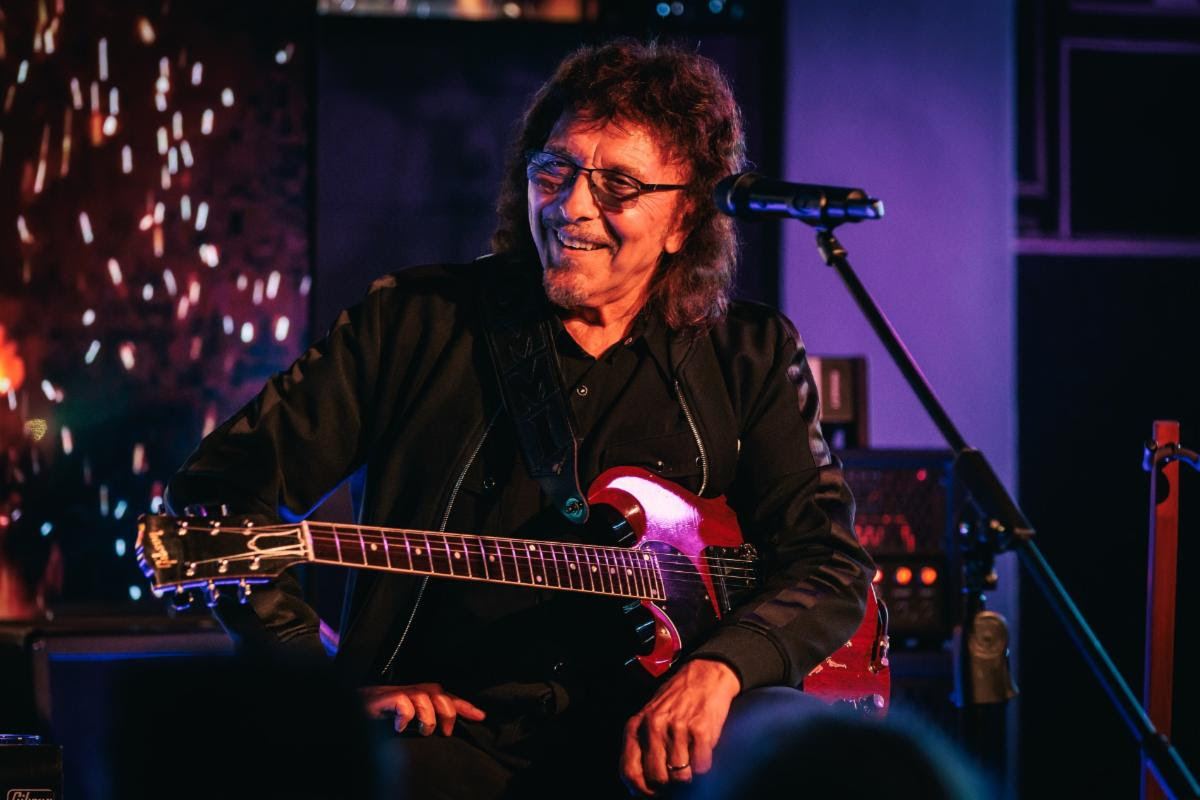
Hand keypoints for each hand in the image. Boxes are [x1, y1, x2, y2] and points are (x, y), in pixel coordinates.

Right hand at [359, 682, 485, 735]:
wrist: (350, 708)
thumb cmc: (379, 716)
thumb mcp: (408, 720)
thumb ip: (425, 720)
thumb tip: (447, 730)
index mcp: (419, 695)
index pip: (446, 697)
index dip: (464, 706)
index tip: (481, 716)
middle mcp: (411, 691)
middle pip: (440, 694)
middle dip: (448, 713)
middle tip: (444, 732)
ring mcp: (398, 693)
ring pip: (425, 698)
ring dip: (428, 718)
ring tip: (422, 731)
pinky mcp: (383, 699)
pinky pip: (403, 703)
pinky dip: (405, 717)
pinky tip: (399, 728)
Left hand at [620, 659, 740, 795]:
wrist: (704, 675)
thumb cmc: (676, 700)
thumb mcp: (649, 718)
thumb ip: (642, 747)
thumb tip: (639, 787)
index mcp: (636, 726)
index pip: (629, 772)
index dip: (641, 791)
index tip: (652, 794)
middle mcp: (653, 727)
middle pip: (657, 779)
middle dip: (668, 786)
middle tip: (675, 779)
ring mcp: (677, 728)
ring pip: (681, 777)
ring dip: (688, 777)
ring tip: (690, 762)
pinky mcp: (701, 729)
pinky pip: (701, 768)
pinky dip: (703, 767)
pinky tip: (701, 753)